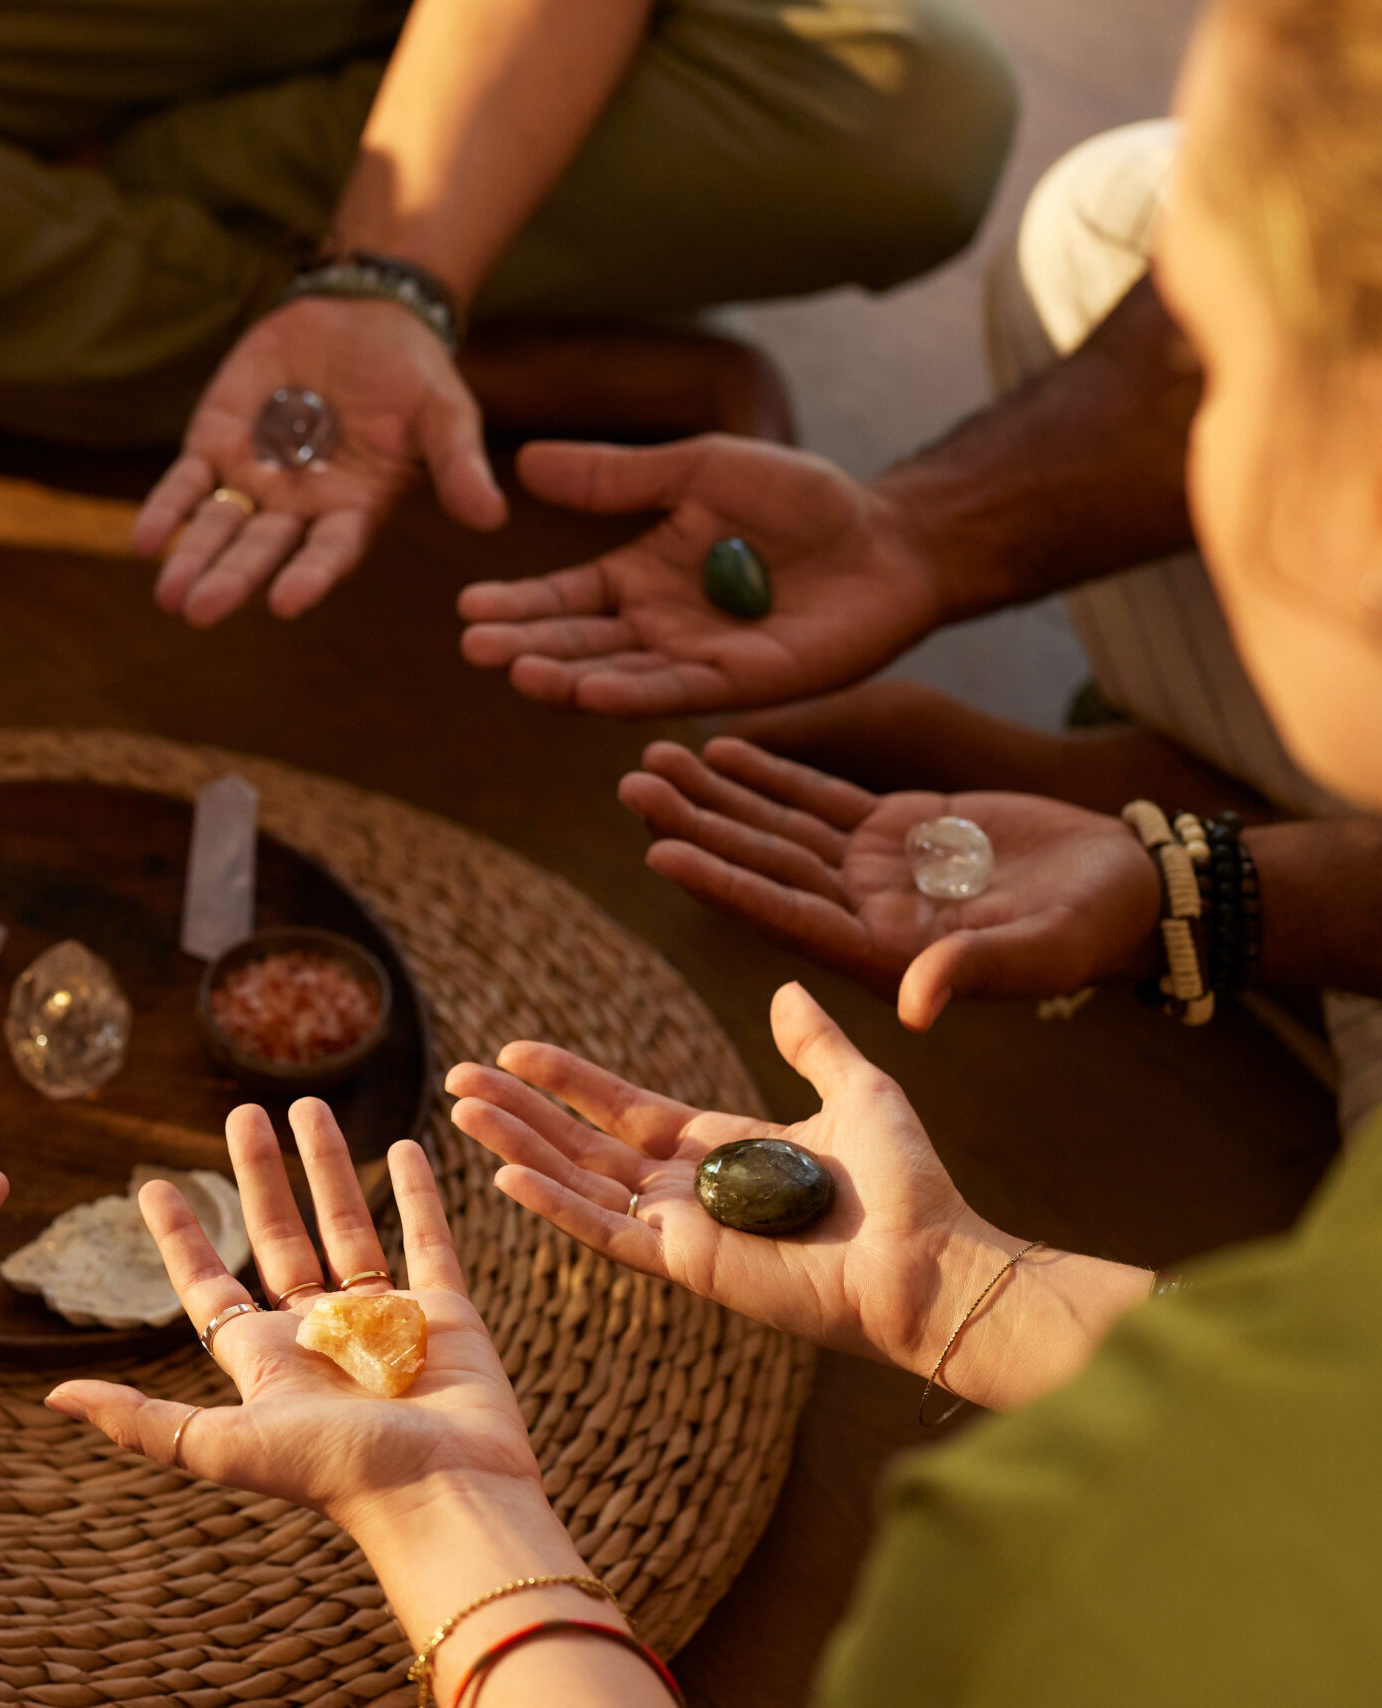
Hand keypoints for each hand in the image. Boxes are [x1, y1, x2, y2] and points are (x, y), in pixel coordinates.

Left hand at [45, 1100, 539, 1538]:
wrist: (445, 1496)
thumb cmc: (335, 1474)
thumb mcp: (224, 1446)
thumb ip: (142, 1421)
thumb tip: (54, 1396)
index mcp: (267, 1361)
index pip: (211, 1288)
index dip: (182, 1239)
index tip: (154, 1186)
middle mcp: (321, 1335)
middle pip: (280, 1237)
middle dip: (258, 1176)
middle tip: (240, 1112)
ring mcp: (385, 1320)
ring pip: (348, 1224)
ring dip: (328, 1165)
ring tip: (306, 1104)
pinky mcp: (447, 1314)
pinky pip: (429, 1239)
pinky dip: (417, 1194)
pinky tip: (404, 1146)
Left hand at [135, 297, 505, 626]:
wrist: (361, 315)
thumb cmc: (412, 374)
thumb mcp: (444, 413)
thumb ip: (458, 464)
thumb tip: (491, 518)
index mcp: (353, 512)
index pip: (327, 553)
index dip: (308, 576)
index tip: (287, 602)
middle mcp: (298, 509)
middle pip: (260, 551)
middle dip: (231, 579)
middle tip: (200, 611)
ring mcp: (253, 480)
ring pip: (217, 527)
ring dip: (192, 559)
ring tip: (169, 596)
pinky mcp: (215, 444)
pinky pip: (185, 485)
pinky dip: (165, 510)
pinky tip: (146, 539)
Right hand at [449, 982, 1012, 1382]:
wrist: (932, 1259)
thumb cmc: (909, 1186)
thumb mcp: (859, 1089)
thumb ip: (813, 1045)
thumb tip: (785, 991)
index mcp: (719, 1148)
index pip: (620, 1108)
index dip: (567, 1080)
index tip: (514, 1051)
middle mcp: (687, 1190)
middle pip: (580, 1144)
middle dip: (519, 1111)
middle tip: (457, 1079)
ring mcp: (680, 1230)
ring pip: (576, 1182)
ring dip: (517, 1147)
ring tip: (460, 1112)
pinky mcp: (685, 1265)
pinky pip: (604, 1231)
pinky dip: (552, 1206)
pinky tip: (504, 1178)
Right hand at [457, 436, 942, 714]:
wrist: (890, 537)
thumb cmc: (802, 498)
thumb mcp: (699, 470)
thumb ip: (618, 475)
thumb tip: (527, 461)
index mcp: (640, 578)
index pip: (565, 598)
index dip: (518, 604)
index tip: (467, 608)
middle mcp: (658, 628)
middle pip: (579, 644)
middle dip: (526, 647)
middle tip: (476, 647)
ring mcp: (698, 661)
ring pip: (617, 676)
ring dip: (566, 679)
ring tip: (517, 672)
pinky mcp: (744, 684)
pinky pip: (678, 692)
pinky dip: (632, 695)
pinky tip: (590, 692)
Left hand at [620, 737, 1158, 1028]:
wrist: (1131, 888)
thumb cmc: (1096, 929)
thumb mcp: (1041, 951)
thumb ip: (973, 969)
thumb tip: (915, 1005)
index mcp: (884, 952)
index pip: (787, 913)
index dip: (723, 883)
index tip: (659, 850)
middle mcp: (863, 913)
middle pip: (763, 864)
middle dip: (696, 825)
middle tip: (629, 785)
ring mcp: (873, 870)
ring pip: (777, 828)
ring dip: (715, 796)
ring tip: (651, 761)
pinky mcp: (895, 830)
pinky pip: (818, 798)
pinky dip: (769, 774)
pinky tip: (718, 749)